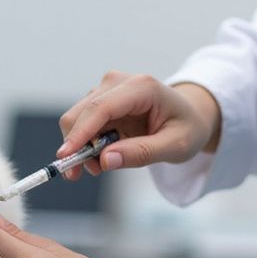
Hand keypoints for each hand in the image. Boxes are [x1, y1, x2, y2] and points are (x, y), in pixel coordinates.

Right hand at [56, 72, 221, 179]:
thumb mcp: (175, 146)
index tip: (65, 158)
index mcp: (141, 87)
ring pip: (76, 120)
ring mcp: (106, 89)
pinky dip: (86, 144)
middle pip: (80, 113)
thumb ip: (141, 153)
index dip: (80, 133)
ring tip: (102, 166)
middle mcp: (118, 82)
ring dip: (81, 148)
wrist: (190, 116)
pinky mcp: (100, 100)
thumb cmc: (187, 128)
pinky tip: (104, 154)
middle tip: (81, 175)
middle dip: (75, 146)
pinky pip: (82, 124)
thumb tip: (104, 161)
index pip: (101, 108)